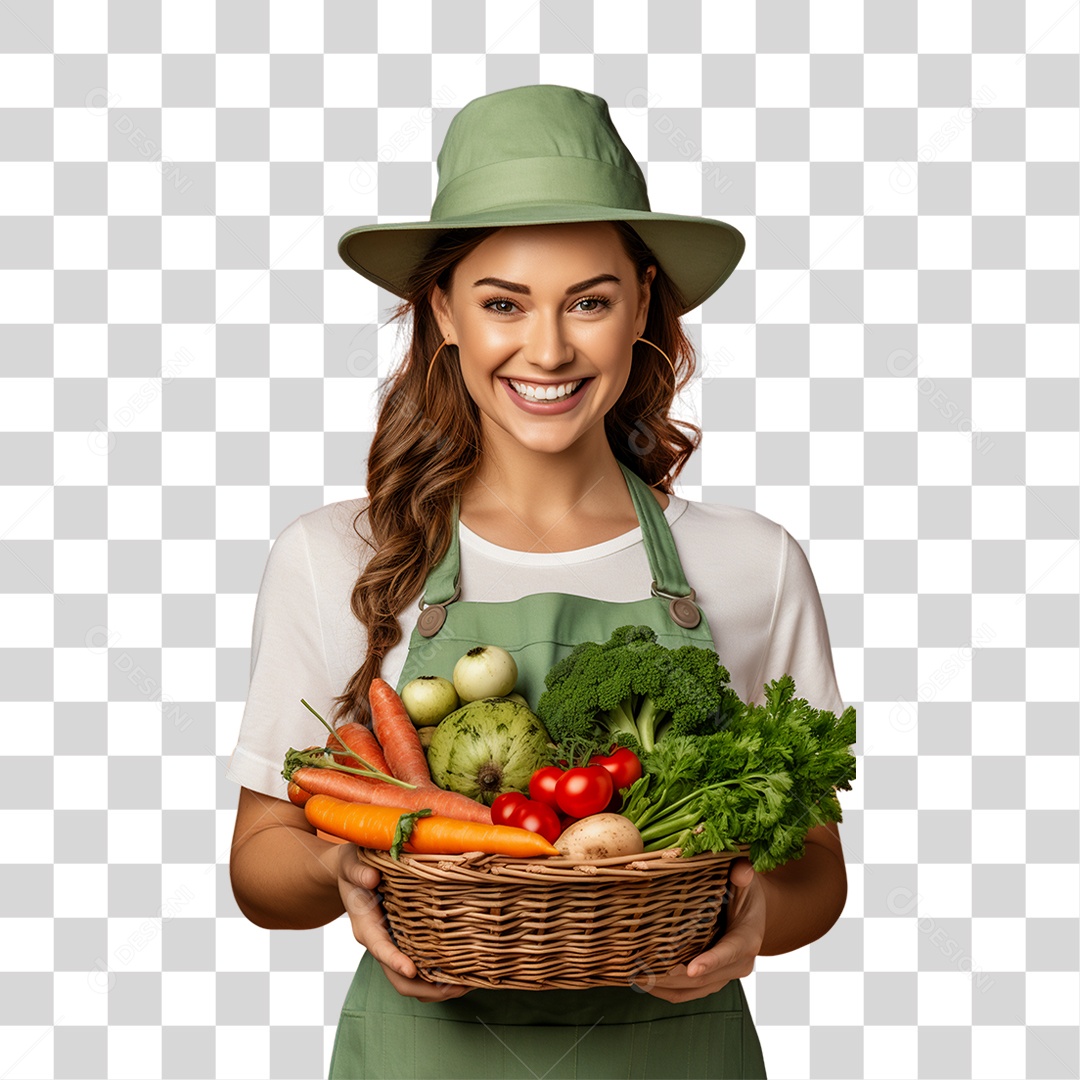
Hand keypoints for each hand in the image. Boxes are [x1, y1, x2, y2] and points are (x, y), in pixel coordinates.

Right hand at [330, 843, 470, 1001]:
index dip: (395, 961)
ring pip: (412, 980)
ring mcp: (394, 946)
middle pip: (399, 979)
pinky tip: (461, 971)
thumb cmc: (354, 868)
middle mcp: (380, 943)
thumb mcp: (351, 864)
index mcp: (366, 927)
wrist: (353, 873)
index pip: (380, 949)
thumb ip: (359, 871)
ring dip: (437, 988)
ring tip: (466, 985)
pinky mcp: (405, 942)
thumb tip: (372, 877)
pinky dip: (439, 975)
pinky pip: (421, 968)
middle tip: (458, 988)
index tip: (411, 970)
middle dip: (426, 988)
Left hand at [635, 858, 765, 1003]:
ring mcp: (723, 975)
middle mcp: (738, 964)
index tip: (691, 968)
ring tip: (636, 977)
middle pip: (704, 978)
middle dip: (674, 977)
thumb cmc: (744, 892)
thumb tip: (740, 871)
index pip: (729, 952)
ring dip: (664, 986)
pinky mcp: (710, 981)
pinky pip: (687, 993)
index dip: (711, 962)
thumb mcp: (745, 880)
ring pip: (692, 990)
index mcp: (747, 939)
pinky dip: (666, 990)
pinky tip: (643, 981)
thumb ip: (742, 873)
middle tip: (644, 971)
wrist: (750, 912)